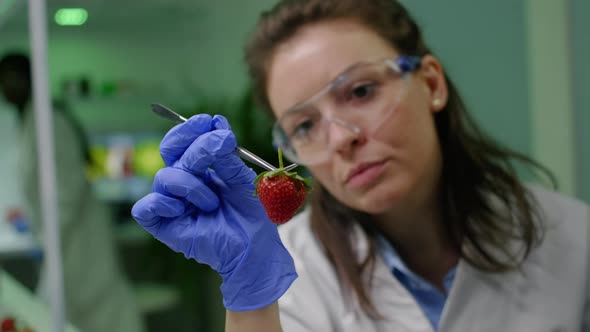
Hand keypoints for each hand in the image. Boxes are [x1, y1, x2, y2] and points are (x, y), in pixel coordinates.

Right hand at [131, 114, 296, 310]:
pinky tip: (182, 209)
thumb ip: (226, 154)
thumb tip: (216, 122)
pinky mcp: (163, 224)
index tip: (208, 121)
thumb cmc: (248, 213)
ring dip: (193, 186)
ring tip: (212, 203)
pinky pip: (146, 207)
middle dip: (192, 146)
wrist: (253, 247)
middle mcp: (182, 181)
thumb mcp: (241, 178)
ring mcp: (171, 202)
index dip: (190, 128)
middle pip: (170, 151)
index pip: (183, 141)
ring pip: (165, 177)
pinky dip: (162, 203)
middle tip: (215, 147)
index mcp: (198, 167)